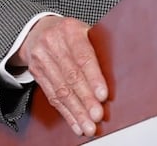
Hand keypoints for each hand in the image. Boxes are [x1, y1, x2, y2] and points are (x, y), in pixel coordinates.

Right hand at [9, 15, 108, 137]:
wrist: (38, 30)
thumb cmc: (70, 33)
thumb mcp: (84, 30)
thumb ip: (98, 46)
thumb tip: (120, 69)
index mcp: (70, 30)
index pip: (83, 57)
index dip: (93, 78)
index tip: (103, 95)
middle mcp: (53, 44)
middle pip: (71, 77)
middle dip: (85, 100)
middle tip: (97, 116)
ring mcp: (42, 59)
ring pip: (61, 91)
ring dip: (77, 112)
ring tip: (89, 126)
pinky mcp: (36, 73)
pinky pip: (52, 97)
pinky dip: (66, 113)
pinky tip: (76, 123)